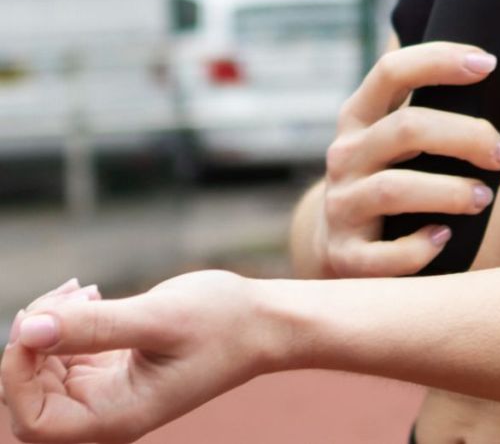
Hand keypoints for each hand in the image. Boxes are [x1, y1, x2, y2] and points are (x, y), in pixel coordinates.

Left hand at [1, 272, 269, 443]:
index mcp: (117, 416)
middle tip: (65, 295)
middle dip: (29, 344)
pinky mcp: (109, 370)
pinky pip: (59, 356)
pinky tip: (87, 296)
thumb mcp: (160, 318)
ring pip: (39, 371)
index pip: (32, 420)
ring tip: (81, 290)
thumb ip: (94, 327)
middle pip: (28, 395)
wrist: (263, 323)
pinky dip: (61, 324)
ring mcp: (106, 392)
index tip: (35, 325)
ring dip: (45, 327)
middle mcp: (106, 413)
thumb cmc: (224, 325)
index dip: (16, 376)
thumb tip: (29, 329)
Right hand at [314, 41, 499, 277]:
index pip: (392, 72)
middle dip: (465, 137)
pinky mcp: (345, 254)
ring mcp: (342, 204)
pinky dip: (419, 247)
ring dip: (450, 192)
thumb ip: (472, 152)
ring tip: (484, 198)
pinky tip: (443, 238)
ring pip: (394, 188)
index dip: (438, 60)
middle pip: (406, 128)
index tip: (487, 64)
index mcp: (362, 118)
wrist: (339, 251)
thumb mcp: (416, 158)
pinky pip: (383, 253)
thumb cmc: (393, 191)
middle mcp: (347, 155)